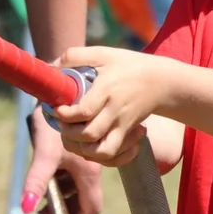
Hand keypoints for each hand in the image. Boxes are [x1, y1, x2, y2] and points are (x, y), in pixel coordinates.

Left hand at [22, 106, 103, 213]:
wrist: (59, 90)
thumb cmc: (54, 122)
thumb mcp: (44, 154)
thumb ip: (36, 181)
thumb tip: (25, 208)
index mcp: (89, 172)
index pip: (91, 209)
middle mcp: (93, 166)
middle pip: (84, 198)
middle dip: (65, 206)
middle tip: (44, 206)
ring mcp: (88, 156)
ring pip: (79, 184)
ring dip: (63, 190)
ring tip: (43, 189)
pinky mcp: (82, 146)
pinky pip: (76, 169)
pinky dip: (63, 175)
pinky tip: (49, 169)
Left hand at [53, 46, 172, 166]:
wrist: (161, 81)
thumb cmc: (128, 65)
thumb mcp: (103, 54)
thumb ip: (75, 56)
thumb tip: (51, 67)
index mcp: (108, 90)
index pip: (84, 111)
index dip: (65, 115)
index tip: (56, 109)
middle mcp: (116, 111)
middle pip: (90, 135)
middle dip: (68, 133)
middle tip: (62, 123)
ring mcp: (124, 125)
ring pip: (101, 152)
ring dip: (82, 149)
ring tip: (74, 136)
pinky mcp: (128, 134)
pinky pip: (115, 158)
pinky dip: (102, 159)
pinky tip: (92, 148)